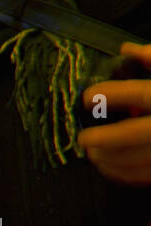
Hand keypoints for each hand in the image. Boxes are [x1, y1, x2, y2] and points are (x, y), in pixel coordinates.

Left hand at [78, 42, 150, 185]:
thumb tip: (126, 50)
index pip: (143, 93)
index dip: (112, 94)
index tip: (87, 97)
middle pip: (137, 133)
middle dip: (106, 138)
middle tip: (83, 139)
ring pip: (142, 159)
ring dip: (112, 160)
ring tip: (92, 154)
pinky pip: (148, 175)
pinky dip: (126, 174)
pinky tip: (110, 168)